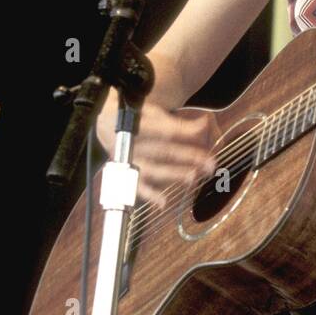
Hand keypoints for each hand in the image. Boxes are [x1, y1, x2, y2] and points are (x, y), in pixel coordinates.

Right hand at [95, 97, 219, 206]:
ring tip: (194, 178)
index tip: (205, 130)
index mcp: (138, 125)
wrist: (104, 122)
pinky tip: (163, 203)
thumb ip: (176, 120)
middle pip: (164, 152)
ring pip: (154, 169)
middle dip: (189, 158)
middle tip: (210, 164)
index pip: (166, 131)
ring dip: (174, 175)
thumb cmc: (135, 116)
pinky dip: (149, 195)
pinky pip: (136, 186)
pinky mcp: (125, 173)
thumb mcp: (152, 111)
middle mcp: (132, 144)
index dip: (186, 131)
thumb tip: (204, 123)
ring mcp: (128, 161)